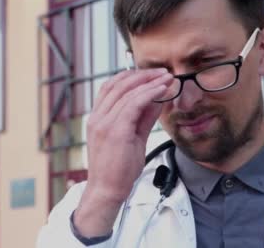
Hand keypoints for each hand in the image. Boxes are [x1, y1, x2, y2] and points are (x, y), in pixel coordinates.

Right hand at [74, 68, 172, 235]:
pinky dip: (149, 93)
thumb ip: (143, 117)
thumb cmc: (118, 168)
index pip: (111, 86)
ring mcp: (104, 123)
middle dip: (142, 74)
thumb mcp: (133, 136)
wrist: (107, 191)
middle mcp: (97, 117)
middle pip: (118, 83)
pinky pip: (134, 104)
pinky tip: (162, 89)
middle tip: (162, 72)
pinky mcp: (115, 130)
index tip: (151, 74)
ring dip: (149, 81)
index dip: (131, 76)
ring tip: (166, 78)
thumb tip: (157, 100)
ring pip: (127, 91)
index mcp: (97, 117)